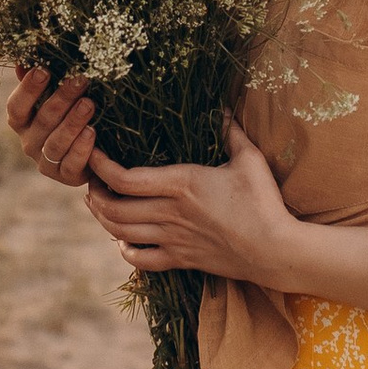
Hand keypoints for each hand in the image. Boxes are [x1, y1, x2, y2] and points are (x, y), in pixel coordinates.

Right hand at [6, 64, 98, 187]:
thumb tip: (24, 59)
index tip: (43, 70)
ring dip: (73, 122)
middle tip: (80, 80)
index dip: (27, 89)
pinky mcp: (65, 176)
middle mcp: (29, 143)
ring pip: (57, 143)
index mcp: (21, 122)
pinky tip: (92, 132)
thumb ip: (40, 80)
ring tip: (89, 104)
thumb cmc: (67, 116)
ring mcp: (46, 162)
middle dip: (62, 99)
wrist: (90, 153)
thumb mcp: (54, 97)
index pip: (16, 107)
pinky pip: (71, 163)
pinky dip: (82, 148)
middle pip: (42, 121)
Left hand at [85, 120, 306, 287]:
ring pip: (121, 233)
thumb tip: (222, 107)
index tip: (93, 155)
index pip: (125, 178)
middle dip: (95, 194)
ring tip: (98, 205)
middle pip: (114, 208)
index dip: (100, 167)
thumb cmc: (264, 202)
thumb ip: (231, 132)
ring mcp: (174, 240)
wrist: (275, 251)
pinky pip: (141, 261)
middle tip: (92, 182)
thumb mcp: (250, 160)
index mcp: (182, 184)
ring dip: (103, 219)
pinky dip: (125, 251)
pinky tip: (122, 242)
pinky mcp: (182, 260)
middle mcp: (170, 213)